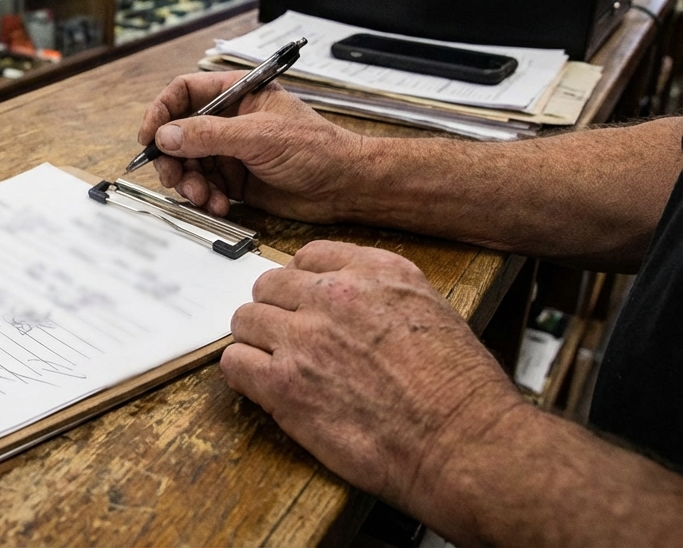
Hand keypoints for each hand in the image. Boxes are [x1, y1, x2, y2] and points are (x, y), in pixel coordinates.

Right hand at [136, 71, 367, 221]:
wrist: (344, 187)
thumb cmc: (316, 149)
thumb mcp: (258, 136)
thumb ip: (209, 134)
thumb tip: (166, 135)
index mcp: (236, 94)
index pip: (184, 93)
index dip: (161, 112)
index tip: (149, 136)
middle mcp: (229, 120)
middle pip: (179, 133)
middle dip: (173, 159)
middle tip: (174, 179)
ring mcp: (230, 151)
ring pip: (189, 165)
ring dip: (190, 184)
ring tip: (205, 198)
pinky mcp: (235, 180)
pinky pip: (205, 188)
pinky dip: (207, 199)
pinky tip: (221, 206)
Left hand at [221, 241, 524, 509]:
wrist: (463, 443)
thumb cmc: (460, 392)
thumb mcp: (434, 312)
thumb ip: (383, 296)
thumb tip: (351, 303)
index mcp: (376, 272)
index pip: (308, 255)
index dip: (301, 283)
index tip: (303, 303)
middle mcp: (334, 295)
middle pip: (269, 285)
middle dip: (276, 312)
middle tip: (287, 340)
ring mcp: (304, 338)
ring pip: (245, 321)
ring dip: (256, 342)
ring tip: (275, 366)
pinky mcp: (283, 384)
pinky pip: (234, 363)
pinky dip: (243, 375)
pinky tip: (263, 388)